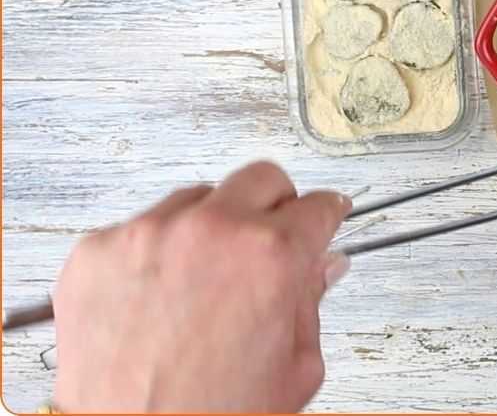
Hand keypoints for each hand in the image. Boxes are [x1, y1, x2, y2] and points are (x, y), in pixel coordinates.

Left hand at [52, 161, 350, 412]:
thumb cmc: (211, 415)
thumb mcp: (296, 366)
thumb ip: (312, 302)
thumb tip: (320, 267)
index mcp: (271, 256)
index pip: (318, 205)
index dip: (326, 215)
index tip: (322, 216)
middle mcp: (210, 231)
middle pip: (260, 178)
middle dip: (274, 206)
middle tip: (268, 241)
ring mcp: (147, 235)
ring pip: (197, 199)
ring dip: (210, 227)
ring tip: (204, 280)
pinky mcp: (97, 251)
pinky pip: (139, 228)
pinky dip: (154, 253)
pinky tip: (160, 295)